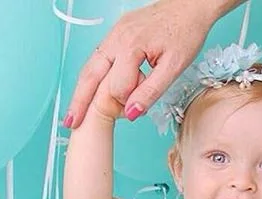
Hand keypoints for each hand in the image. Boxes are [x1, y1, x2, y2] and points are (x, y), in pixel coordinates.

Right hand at [65, 0, 223, 128]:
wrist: (189, 7)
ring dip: (82, 90)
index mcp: (131, 46)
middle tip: (71, 123)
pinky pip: (100, 58)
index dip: (124, 103)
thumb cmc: (185, 33)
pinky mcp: (117, 34)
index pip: (117, 86)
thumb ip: (151, 91)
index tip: (132, 112)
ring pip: (91, 66)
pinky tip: (91, 90)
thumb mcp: (174, 67)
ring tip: (75, 112)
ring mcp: (114, 34)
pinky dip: (94, 77)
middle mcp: (117, 38)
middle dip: (80, 101)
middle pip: (90, 74)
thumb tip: (131, 113)